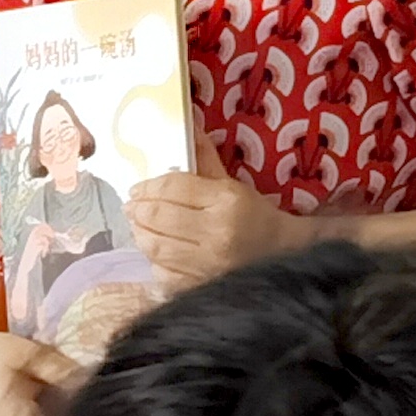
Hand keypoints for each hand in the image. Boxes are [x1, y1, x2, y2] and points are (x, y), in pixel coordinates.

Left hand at [127, 167, 318, 288]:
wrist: (283, 257)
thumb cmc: (256, 219)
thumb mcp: (232, 186)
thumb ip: (205, 160)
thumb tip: (188, 128)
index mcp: (227, 201)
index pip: (174, 186)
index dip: (149, 186)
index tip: (137, 188)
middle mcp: (216, 233)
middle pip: (158, 216)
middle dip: (137, 209)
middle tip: (131, 207)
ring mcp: (207, 265)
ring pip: (155, 245)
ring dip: (140, 233)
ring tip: (138, 225)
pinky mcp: (198, 287)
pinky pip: (161, 272)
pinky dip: (153, 260)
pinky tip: (156, 251)